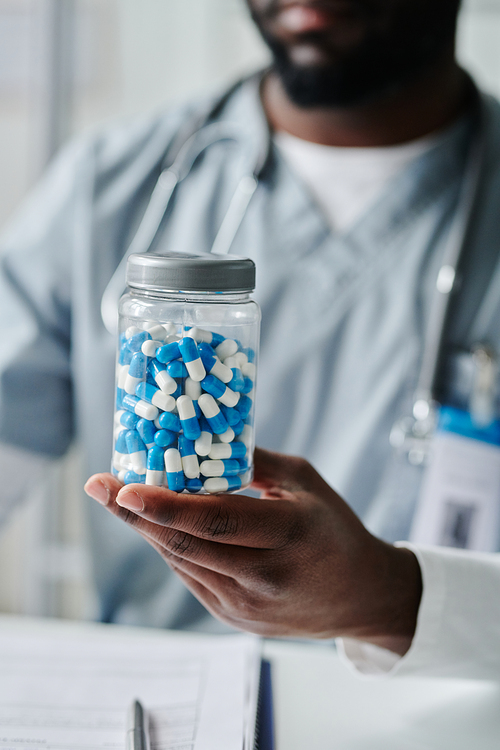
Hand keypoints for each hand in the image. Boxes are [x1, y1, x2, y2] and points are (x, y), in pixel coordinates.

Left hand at [84, 447, 421, 652]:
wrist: (361, 595)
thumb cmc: (334, 528)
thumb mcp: (305, 481)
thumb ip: (255, 461)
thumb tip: (205, 438)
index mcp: (290, 534)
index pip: (216, 522)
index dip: (165, 506)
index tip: (124, 488)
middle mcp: (265, 577)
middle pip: (185, 545)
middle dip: (134, 515)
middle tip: (99, 487)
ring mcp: (248, 606)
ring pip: (182, 562)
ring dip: (148, 530)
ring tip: (123, 500)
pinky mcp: (236, 619)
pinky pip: (192, 577)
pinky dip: (172, 548)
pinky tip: (159, 526)